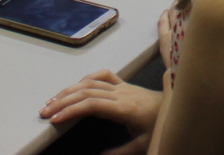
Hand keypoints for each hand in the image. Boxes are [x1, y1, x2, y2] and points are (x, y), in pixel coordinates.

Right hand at [41, 70, 158, 153]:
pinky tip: (76, 86)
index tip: (55, 119)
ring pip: (92, 82)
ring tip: (52, 101)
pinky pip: (104, 75)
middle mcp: (122, 93)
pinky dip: (87, 78)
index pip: (93, 105)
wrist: (180, 107)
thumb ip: (120, 153)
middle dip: (63, 101)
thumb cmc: (162, 127)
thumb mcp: (143, 145)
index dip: (72, 110)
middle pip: (87, 91)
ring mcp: (123, 86)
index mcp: (126, 108)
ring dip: (70, 90)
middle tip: (44, 112)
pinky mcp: (125, 84)